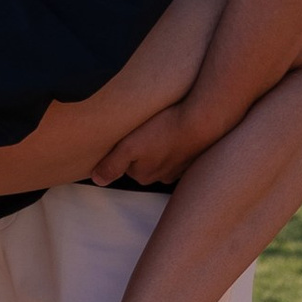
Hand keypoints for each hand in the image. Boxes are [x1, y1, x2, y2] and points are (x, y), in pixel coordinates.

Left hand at [93, 97, 214, 186]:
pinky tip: (176, 127)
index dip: (124, 146)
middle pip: (143, 160)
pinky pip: (178, 149)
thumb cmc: (164, 130)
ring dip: (159, 142)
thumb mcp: (130, 146)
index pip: (126, 163)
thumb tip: (97, 180)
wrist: (203, 121)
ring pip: (161, 154)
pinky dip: (175, 140)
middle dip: (142, 147)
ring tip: (161, 125)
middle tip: (145, 127)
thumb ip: (112, 165)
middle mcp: (163, 176)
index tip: (128, 132)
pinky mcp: (194, 155)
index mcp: (145, 176)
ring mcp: (180, 167)